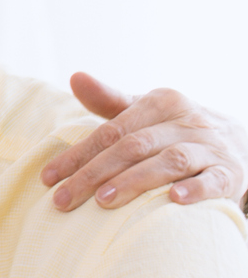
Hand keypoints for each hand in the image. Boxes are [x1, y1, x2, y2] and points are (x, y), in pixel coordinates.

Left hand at [42, 75, 247, 210]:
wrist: (240, 143)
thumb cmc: (175, 129)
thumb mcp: (145, 111)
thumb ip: (109, 100)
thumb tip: (75, 77)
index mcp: (162, 103)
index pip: (112, 131)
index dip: (78, 154)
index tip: (48, 179)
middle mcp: (187, 122)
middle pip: (134, 146)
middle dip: (95, 173)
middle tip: (64, 199)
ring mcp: (210, 148)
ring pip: (169, 162)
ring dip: (136, 181)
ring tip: (104, 201)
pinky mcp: (229, 173)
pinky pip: (213, 180)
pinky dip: (196, 189)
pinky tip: (174, 200)